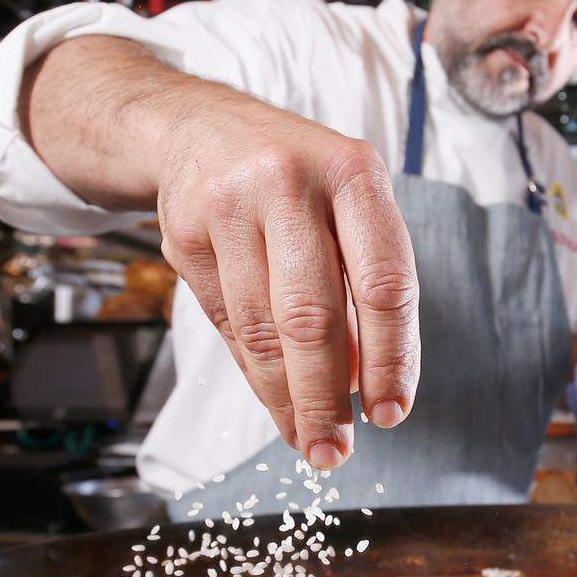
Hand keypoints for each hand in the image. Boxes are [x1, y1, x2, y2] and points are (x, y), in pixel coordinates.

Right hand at [155, 95, 419, 469]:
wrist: (199, 128)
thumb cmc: (298, 181)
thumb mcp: (348, 204)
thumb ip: (365, 281)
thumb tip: (369, 382)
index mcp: (353, 174)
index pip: (384, 283)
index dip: (393, 358)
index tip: (392, 412)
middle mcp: (290, 184)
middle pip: (314, 316)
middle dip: (327, 396)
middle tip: (337, 448)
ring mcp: (229, 208)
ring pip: (262, 329)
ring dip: (287, 398)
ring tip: (308, 440)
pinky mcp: (183, 234)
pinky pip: (226, 325)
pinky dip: (255, 374)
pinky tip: (276, 402)